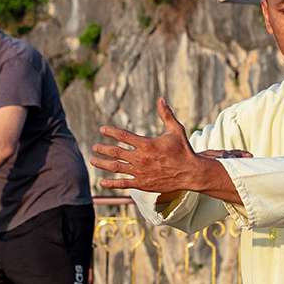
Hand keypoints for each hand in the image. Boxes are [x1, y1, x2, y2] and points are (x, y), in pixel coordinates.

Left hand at [93, 98, 240, 195]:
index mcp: (146, 144)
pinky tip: (102, 183)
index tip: (102, 129)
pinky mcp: (142, 184)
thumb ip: (166, 115)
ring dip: (102, 164)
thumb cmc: (183, 150)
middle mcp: (140, 158)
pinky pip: (123, 184)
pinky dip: (111, 183)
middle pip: (115, 152)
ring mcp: (140, 172)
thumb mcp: (176, 130)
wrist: (190, 173)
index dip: (111, 132)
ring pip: (116, 168)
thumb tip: (161, 99)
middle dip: (103, 148)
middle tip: (94, 147)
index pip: (123, 136)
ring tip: (93, 160)